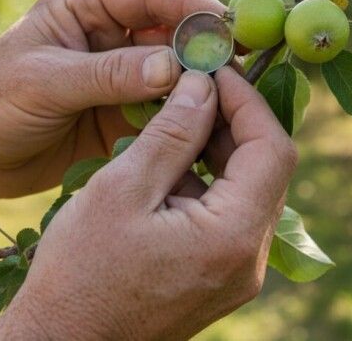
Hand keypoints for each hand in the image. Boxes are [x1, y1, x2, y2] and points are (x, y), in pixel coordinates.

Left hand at [0, 0, 225, 198]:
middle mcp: (106, 37)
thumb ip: (108, 74)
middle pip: (169, 33)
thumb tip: (174, 68)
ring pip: (172, 75)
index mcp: (83, 8)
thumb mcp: (46, 81)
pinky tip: (206, 129)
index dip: (190, 6)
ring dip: (199, 86)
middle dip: (204, 48)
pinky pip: (162, 112)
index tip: (227, 25)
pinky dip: (183, 119)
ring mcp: (116, 77)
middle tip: (242, 65)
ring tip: (233, 100)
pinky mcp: (120, 115)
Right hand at [0, 67, 297, 339]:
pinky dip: (204, 184)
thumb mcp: (122, 189)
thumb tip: (204, 84)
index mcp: (232, 236)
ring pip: (246, 192)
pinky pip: (227, 218)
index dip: (248, 100)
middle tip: (192, 88)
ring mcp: (235, 275)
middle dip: (231, 122)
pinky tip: (164, 169)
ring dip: (215, 151)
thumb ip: (172, 133)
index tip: (214, 70)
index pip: (272, 149)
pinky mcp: (217, 280)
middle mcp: (248, 261)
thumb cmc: (79, 272)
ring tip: (170, 123)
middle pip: (265, 170)